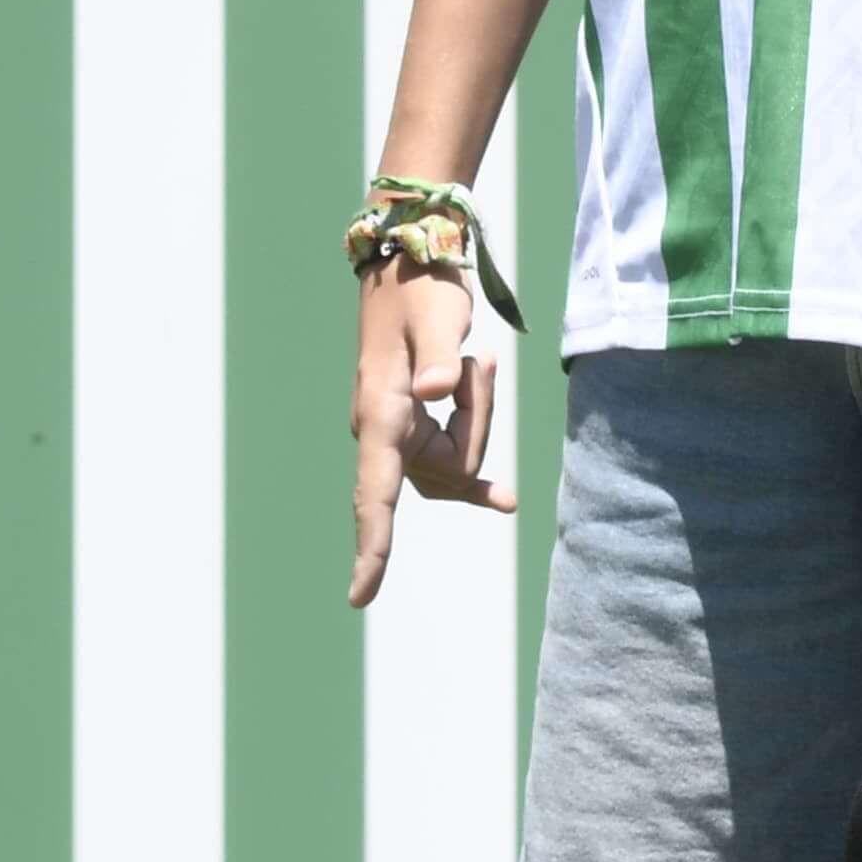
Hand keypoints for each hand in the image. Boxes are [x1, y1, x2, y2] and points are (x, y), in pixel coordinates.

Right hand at [345, 264, 507, 604]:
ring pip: (456, 461)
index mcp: (381, 415)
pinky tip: (499, 482)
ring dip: (478, 418)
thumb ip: (443, 356)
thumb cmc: (423, 291)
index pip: (376, 494)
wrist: (411, 266)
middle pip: (448, 470)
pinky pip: (454, 456)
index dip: (373, 546)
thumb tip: (437, 391)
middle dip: (477, 428)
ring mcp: (397, 433)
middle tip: (478, 362)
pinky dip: (476, 447)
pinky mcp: (413, 427)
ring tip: (477, 361)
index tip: (362, 595)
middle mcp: (382, 432)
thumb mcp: (441, 317)